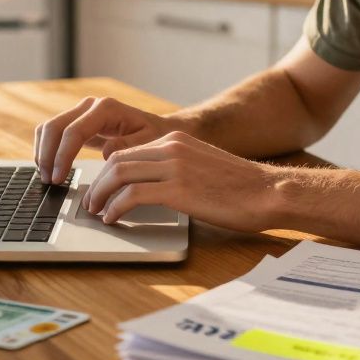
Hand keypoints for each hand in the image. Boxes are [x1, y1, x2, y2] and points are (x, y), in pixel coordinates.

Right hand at [34, 97, 174, 183]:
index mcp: (106, 109)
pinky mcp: (77, 121)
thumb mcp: (148, 142)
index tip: (59, 178)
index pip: (74, 131)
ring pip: (49, 128)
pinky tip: (50, 168)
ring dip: (43, 153)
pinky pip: (53, 132)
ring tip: (47, 177)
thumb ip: (127, 146)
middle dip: (47, 156)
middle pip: (54, 127)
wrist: (157, 128)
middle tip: (49, 181)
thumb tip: (105, 153)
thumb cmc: (154, 136)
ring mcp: (81, 111)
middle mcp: (90, 105)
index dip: (62, 156)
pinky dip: (47, 149)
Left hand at [81, 131, 281, 233]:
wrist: (268, 192)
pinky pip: (132, 195)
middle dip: (98, 184)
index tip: (100, 189)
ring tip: (97, 212)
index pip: (127, 152)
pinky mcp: (178, 189)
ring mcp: (174, 166)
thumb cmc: (241, 188)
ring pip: (119, 174)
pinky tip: (114, 219)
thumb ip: (175, 171)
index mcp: (176, 140)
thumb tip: (149, 189)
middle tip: (91, 203)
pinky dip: (116, 207)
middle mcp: (171, 147)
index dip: (106, 173)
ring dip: (101, 195)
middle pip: (117, 160)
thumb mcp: (201, 168)